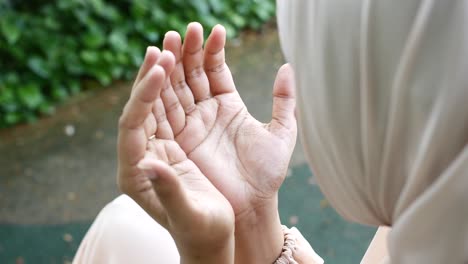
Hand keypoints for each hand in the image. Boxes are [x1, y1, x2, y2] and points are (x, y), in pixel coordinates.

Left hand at [117, 48, 234, 263]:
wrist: (212, 237)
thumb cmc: (202, 233)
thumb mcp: (188, 216)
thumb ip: (169, 192)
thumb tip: (150, 165)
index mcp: (136, 173)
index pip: (132, 125)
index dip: (144, 95)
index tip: (161, 67)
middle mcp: (143, 154)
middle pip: (142, 107)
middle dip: (152, 75)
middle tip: (164, 44)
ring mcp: (159, 145)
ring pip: (159, 102)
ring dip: (165, 73)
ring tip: (173, 44)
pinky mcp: (177, 141)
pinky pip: (175, 107)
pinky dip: (180, 86)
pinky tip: (184, 65)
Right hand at [161, 23, 296, 261]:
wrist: (250, 207)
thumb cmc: (267, 174)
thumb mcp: (282, 133)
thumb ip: (284, 100)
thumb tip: (286, 65)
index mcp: (228, 106)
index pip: (216, 70)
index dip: (215, 50)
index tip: (216, 30)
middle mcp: (206, 112)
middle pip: (193, 74)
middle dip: (189, 51)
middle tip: (186, 29)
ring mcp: (190, 124)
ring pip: (177, 87)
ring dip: (173, 63)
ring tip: (171, 39)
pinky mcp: (178, 137)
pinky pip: (167, 108)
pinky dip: (162, 88)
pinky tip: (161, 67)